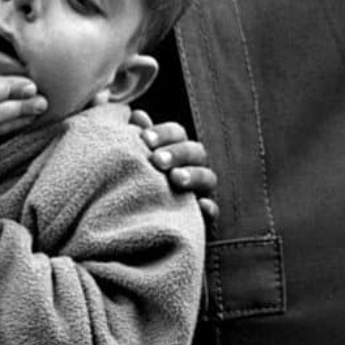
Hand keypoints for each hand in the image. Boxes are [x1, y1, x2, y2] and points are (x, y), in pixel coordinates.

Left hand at [130, 109, 218, 226]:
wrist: (131, 229)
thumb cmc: (132, 185)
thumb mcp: (133, 161)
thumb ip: (139, 139)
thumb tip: (138, 115)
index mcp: (174, 150)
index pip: (177, 134)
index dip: (164, 133)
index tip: (145, 139)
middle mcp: (191, 168)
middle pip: (195, 152)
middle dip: (177, 153)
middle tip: (157, 160)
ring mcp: (199, 192)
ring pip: (208, 178)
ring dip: (193, 175)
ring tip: (175, 178)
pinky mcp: (201, 219)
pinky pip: (213, 212)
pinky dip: (210, 208)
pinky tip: (201, 206)